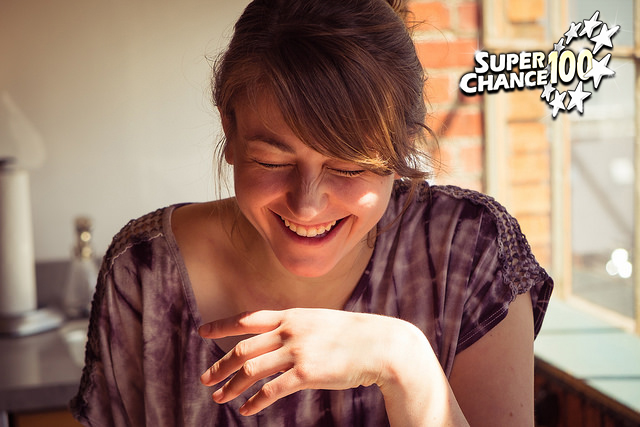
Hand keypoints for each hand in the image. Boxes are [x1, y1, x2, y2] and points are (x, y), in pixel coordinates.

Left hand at [199, 308, 407, 415]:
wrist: (380, 345)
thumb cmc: (352, 335)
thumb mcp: (319, 322)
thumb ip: (295, 329)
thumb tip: (275, 343)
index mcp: (291, 316)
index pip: (247, 319)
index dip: (222, 326)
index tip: (202, 332)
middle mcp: (289, 331)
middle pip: (243, 349)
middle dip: (220, 365)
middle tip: (205, 380)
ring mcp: (296, 351)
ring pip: (252, 370)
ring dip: (231, 386)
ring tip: (219, 398)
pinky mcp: (306, 373)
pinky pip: (271, 390)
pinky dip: (254, 401)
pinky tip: (246, 410)